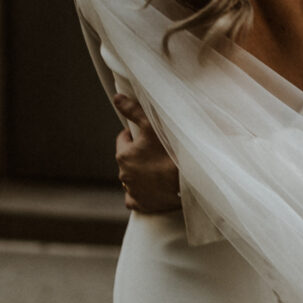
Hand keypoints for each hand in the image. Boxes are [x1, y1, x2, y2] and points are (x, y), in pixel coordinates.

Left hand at [115, 97, 181, 216]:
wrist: (186, 182)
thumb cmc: (169, 153)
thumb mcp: (151, 127)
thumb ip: (133, 111)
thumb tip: (117, 98)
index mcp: (124, 155)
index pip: (123, 140)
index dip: (135, 136)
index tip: (147, 137)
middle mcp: (124, 174)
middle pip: (128, 160)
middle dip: (138, 155)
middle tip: (157, 153)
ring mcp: (131, 191)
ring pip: (131, 179)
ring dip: (140, 174)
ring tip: (158, 170)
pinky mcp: (140, 205)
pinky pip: (135, 199)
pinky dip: (141, 194)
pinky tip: (152, 190)